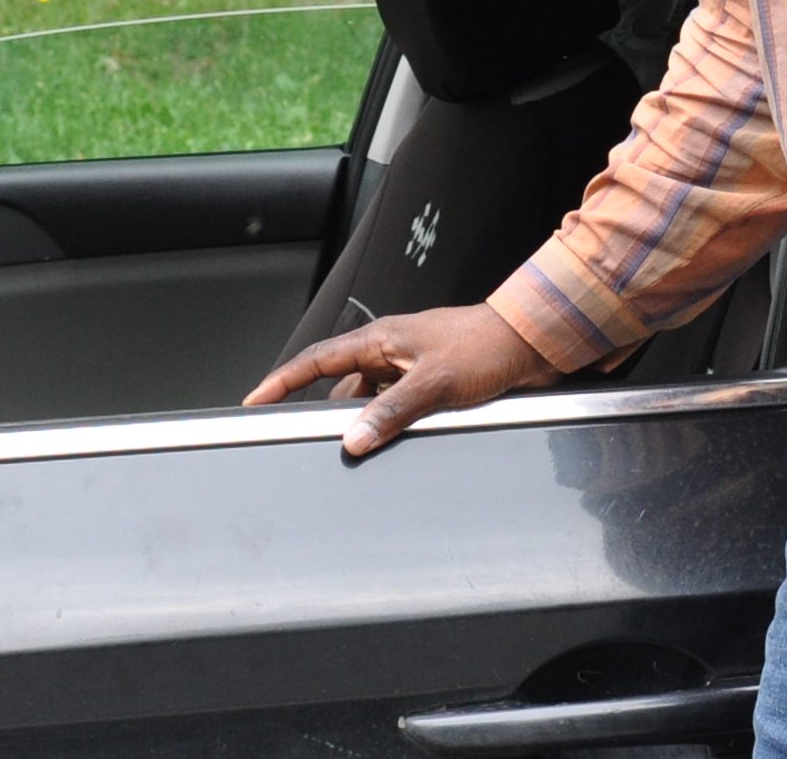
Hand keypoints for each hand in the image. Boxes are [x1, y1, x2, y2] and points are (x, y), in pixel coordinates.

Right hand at [243, 303, 560, 457]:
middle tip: (306, 437)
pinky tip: (395, 441)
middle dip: (322, 411)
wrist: (531, 343)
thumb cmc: (486, 346)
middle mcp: (390, 351)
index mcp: (381, 339)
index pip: (317, 360)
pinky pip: (394, 407)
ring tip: (363, 445)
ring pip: (369, 400)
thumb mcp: (434, 383)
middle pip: (339, 385)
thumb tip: (353, 439)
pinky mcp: (429, 383)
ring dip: (365, 421)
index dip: (283, 380)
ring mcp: (409, 368)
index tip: (255, 399)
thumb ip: (390, 412)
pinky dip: (388, 424)